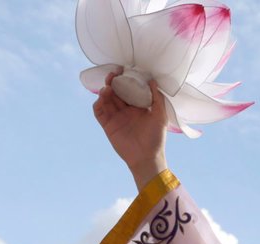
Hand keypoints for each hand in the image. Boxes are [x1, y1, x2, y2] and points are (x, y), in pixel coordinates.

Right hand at [93, 70, 168, 190]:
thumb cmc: (156, 138)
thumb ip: (157, 98)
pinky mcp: (107, 125)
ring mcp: (115, 117)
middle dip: (113, 82)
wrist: (147, 158)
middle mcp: (125, 110)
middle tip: (114, 74)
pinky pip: (99, 112)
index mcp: (137, 106)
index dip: (125, 79)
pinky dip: (98, 103)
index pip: (129, 89)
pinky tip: (102, 97)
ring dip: (105, 91)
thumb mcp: (160, 116)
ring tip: (108, 87)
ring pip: (106, 99)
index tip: (125, 70)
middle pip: (115, 92)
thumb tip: (153, 80)